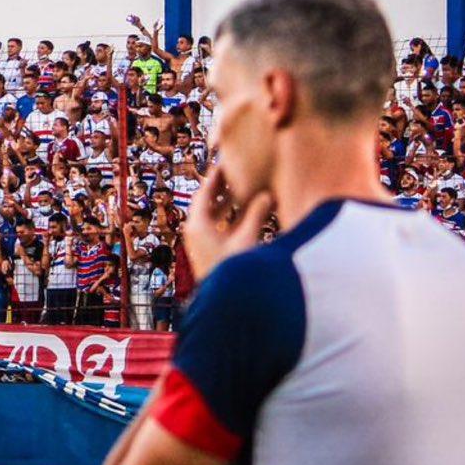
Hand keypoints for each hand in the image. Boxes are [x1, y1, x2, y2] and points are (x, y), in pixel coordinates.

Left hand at [182, 168, 271, 282]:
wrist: (227, 302)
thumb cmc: (236, 269)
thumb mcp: (248, 238)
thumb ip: (257, 214)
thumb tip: (268, 194)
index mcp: (197, 224)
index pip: (204, 192)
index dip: (216, 177)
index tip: (225, 163)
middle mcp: (195, 232)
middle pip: (208, 203)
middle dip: (223, 190)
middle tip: (236, 173)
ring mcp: (201, 243)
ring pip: (213, 217)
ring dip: (228, 205)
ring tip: (243, 191)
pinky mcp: (209, 253)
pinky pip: (218, 229)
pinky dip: (230, 219)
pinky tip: (245, 215)